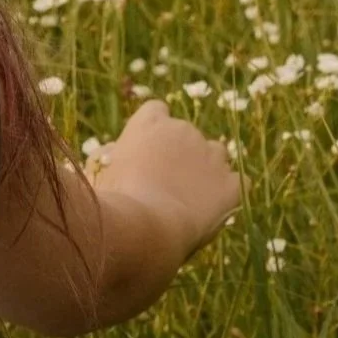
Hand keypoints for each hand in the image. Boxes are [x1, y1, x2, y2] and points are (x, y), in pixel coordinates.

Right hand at [93, 98, 241, 265]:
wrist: (148, 226)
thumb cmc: (116, 199)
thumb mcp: (99, 171)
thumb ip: (109, 154)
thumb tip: (116, 152)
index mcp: (150, 123)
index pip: (156, 110)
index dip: (153, 130)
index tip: (148, 150)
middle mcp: (184, 130)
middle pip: (187, 134)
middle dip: (181, 152)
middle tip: (167, 182)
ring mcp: (211, 156)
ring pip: (216, 153)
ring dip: (207, 168)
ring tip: (192, 196)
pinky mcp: (231, 184)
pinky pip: (238, 180)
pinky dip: (227, 191)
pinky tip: (213, 208)